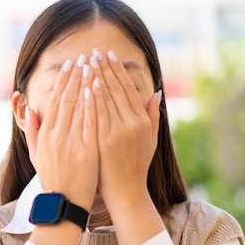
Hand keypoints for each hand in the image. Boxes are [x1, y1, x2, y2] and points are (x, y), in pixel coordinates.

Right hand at [24, 55, 97, 210]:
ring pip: (78, 106)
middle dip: (75, 76)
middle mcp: (56, 136)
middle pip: (67, 99)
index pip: (55, 101)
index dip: (62, 81)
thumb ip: (32, 132)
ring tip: (93, 66)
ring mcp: (71, 143)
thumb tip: (29, 110)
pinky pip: (89, 122)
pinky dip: (92, 104)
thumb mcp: (36, 156)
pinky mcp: (86, 151)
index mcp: (45, 135)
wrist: (65, 203)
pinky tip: (97, 88)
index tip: (70, 66)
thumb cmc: (53, 179)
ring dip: (85, 83)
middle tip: (84, 57)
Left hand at [90, 49, 161, 207]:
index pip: (127, 89)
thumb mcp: (150, 140)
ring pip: (106, 98)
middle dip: (104, 68)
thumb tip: (156, 92)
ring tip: (87, 61)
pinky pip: (99, 114)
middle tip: (94, 52)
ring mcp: (118, 131)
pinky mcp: (105, 140)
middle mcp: (132, 123)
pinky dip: (94, 98)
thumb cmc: (136, 167)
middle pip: (116, 89)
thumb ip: (153, 115)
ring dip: (96, 77)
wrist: (126, 192)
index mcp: (141, 121)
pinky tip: (88, 83)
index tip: (109, 56)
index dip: (118, 71)